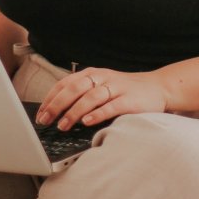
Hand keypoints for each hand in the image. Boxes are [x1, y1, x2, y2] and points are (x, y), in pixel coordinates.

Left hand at [36, 68, 167, 129]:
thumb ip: (82, 94)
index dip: (51, 98)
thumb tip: (55, 111)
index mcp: (92, 73)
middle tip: (46, 120)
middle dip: (57, 105)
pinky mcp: (129, 99)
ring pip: (90, 97)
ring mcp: (116, 87)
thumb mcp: (101, 86)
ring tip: (63, 125)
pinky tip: (87, 121)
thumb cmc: (124, 91)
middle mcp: (102, 77)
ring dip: (74, 111)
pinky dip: (97, 114)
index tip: (40, 114)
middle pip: (75, 88)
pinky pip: (111, 106)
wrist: (157, 88)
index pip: (65, 83)